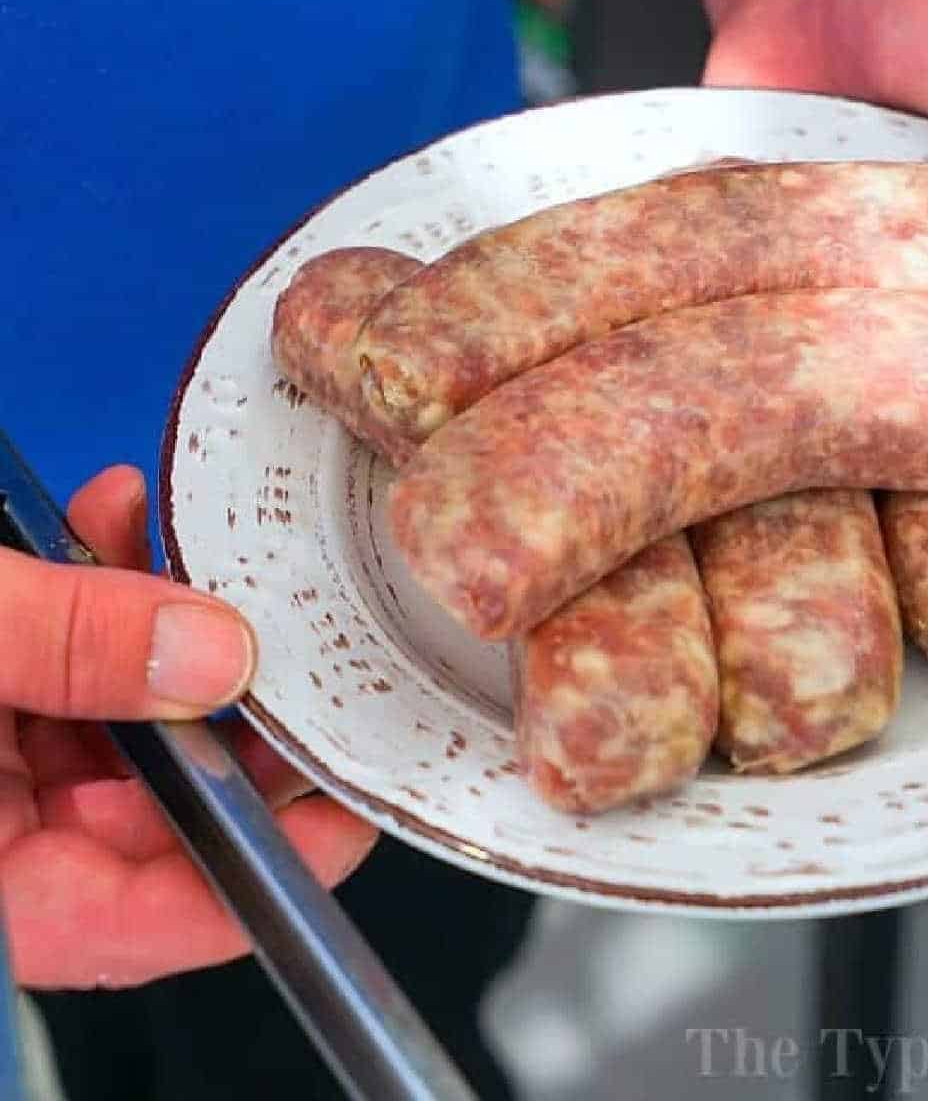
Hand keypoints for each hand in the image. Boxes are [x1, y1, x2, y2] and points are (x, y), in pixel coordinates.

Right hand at [1, 466, 376, 988]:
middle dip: (223, 698)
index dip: (265, 868)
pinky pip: (61, 664)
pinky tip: (115, 520)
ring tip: (184, 546)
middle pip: (148, 808)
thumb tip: (211, 652)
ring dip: (159, 621)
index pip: (144, 921)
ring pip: (113, 719)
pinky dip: (95, 590)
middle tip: (282, 633)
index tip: (353, 807)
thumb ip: (72, 646)